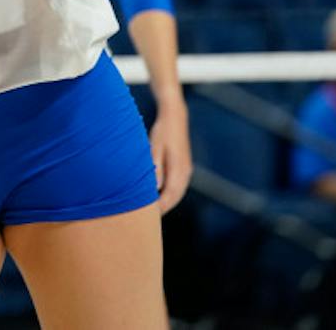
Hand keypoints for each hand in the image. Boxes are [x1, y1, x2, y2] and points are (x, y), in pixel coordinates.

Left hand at [149, 97, 192, 212]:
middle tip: (148, 218)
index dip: (160, 208)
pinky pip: (178, 186)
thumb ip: (155, 168)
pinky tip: (158, 194)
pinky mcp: (185, 166)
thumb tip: (155, 188)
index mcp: (179, 170)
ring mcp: (187, 170)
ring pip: (177, 193)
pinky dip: (170, 193)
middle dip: (163, 208)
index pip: (170, 196)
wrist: (175, 116)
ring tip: (152, 210)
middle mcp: (186, 173)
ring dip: (167, 201)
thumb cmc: (162, 131)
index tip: (149, 217)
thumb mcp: (154, 148)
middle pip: (175, 197)